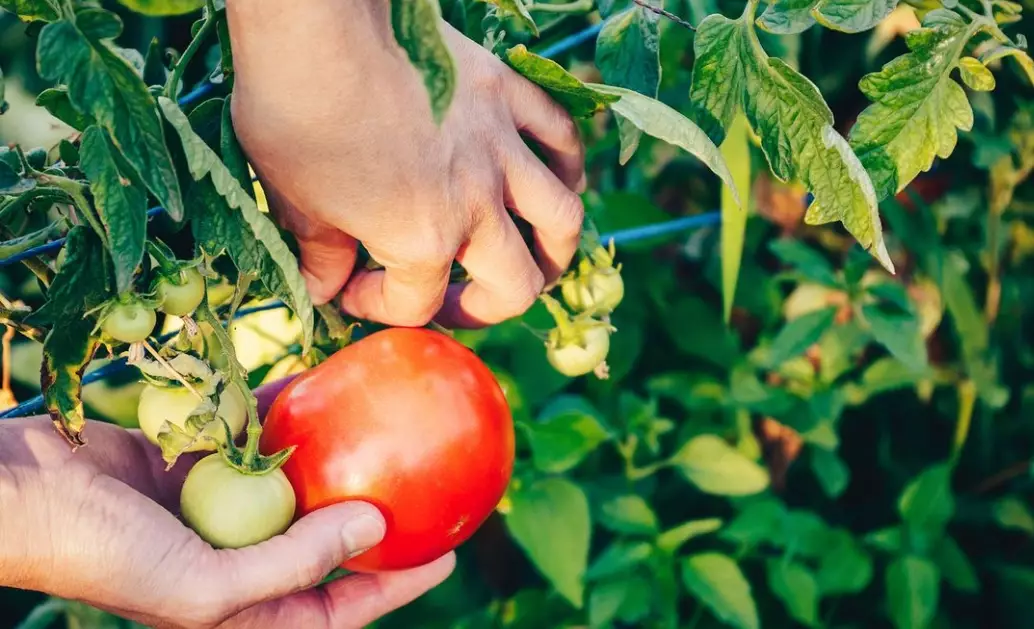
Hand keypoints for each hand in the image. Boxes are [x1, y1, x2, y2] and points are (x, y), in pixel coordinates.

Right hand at [0, 383, 453, 628]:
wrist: (22, 493)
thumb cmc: (103, 553)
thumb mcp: (203, 585)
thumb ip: (293, 561)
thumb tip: (374, 525)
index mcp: (240, 609)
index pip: (337, 605)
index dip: (395, 585)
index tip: (447, 552)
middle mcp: (237, 559)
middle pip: (327, 545)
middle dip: (376, 522)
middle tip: (429, 488)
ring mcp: (218, 508)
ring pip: (297, 486)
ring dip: (338, 461)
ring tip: (390, 432)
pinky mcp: (198, 460)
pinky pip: (257, 439)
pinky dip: (288, 418)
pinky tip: (323, 390)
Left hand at [226, 1, 585, 327]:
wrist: (319, 21)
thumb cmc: (296, 110)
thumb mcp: (292, 199)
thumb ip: (319, 253)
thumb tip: (324, 286)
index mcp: (419, 238)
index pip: (413, 302)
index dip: (376, 306)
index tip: (349, 289)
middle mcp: (473, 203)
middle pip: (515, 285)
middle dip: (484, 309)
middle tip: (454, 300)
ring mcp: (498, 147)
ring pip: (561, 219)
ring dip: (554, 253)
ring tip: (536, 261)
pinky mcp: (506, 93)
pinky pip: (560, 137)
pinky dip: (566, 165)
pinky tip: (557, 179)